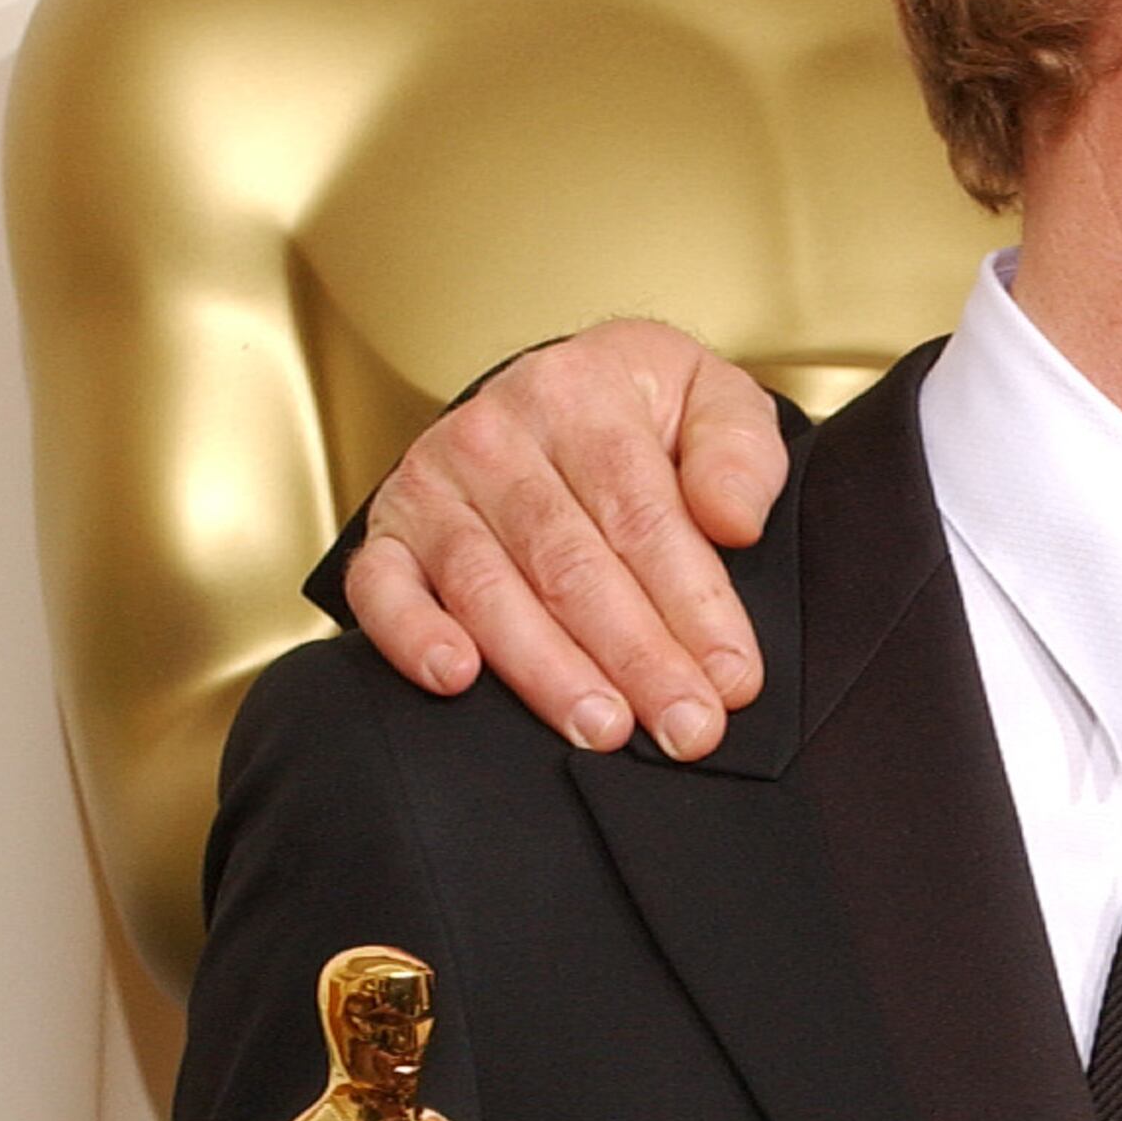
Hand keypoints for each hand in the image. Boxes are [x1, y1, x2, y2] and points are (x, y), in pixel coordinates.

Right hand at [342, 326, 788, 759]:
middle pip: (569, 562)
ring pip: (488, 588)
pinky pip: (382, 589)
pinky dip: (412, 636)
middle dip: (635, 656)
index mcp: (580, 393)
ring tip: (601, 728)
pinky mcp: (387, 533)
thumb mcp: (711, 401)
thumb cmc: (640, 417)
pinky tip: (455, 679)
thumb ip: (739, 453)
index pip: (641, 513)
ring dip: (546, 668)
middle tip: (685, 727)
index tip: (734, 677)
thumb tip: (733, 520)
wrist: (554, 399)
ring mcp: (432, 484)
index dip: (692, 604)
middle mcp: (495, 434)